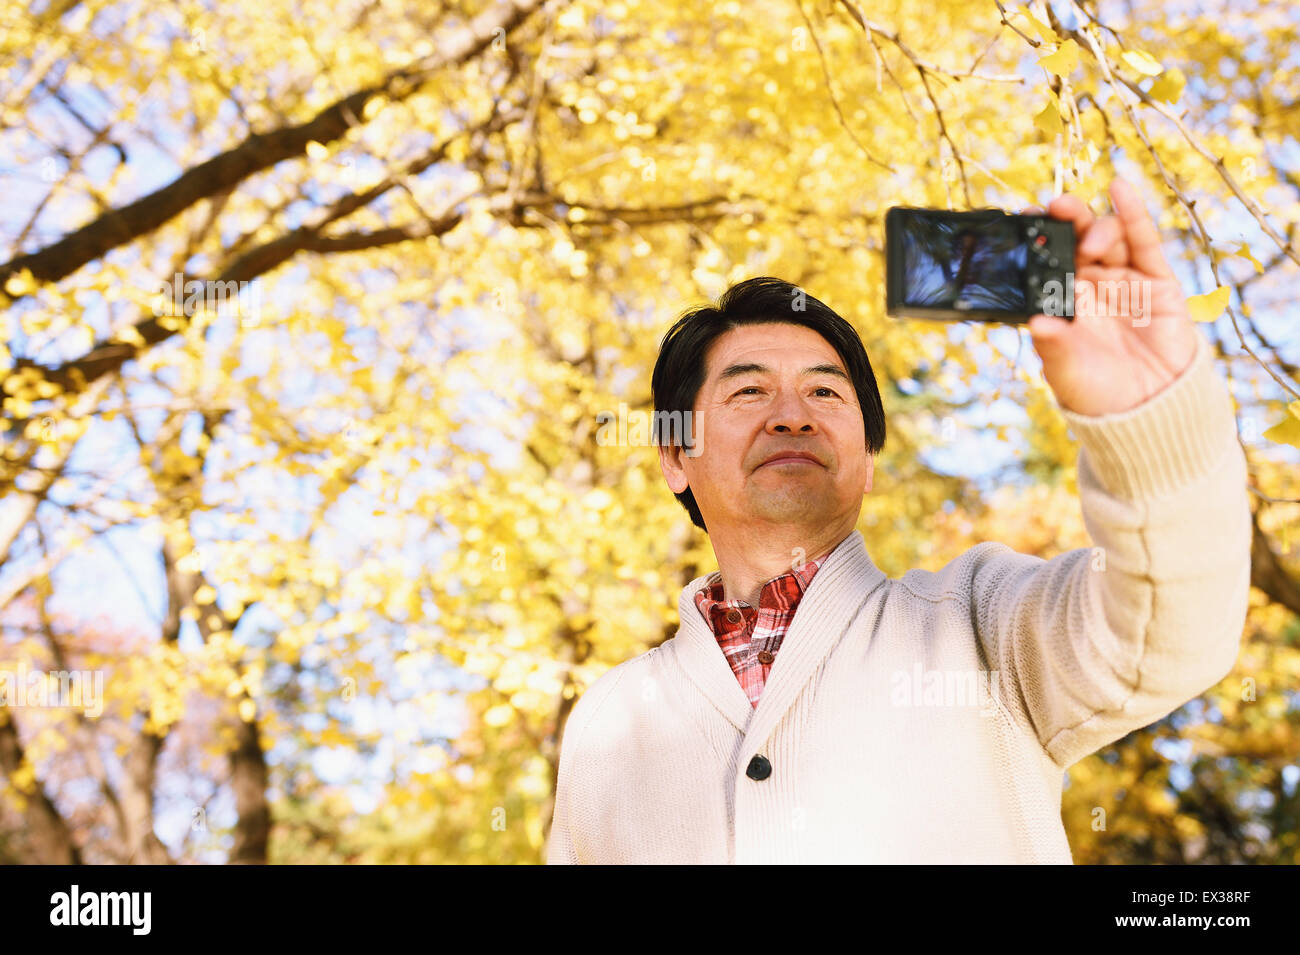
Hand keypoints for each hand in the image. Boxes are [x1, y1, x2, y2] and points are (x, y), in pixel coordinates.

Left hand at [1022, 177, 1199, 415]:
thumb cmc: (1098, 392)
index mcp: (1060, 303)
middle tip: (1052, 209)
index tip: (1020, 219)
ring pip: (1107, 237)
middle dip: (1063, 222)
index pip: (1042, 263)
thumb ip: (1054, 346)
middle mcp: (1088, 286)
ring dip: (1094, 225)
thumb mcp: (1067, 372)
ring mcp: (1122, 280)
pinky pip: (1144, 241)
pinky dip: (1132, 212)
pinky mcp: (1156, 281)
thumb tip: (1036, 324)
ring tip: (1088, 239)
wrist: (1149, 409)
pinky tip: (1120, 187)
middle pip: (1074, 241)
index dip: (1033, 240)